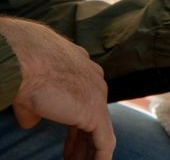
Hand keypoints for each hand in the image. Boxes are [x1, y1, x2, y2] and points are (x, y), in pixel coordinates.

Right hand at [0, 18, 114, 159]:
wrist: (25, 60)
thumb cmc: (24, 69)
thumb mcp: (30, 91)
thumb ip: (36, 108)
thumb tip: (31, 122)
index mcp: (82, 71)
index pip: (84, 104)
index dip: (77, 129)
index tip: (70, 146)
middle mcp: (94, 81)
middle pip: (94, 118)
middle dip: (83, 143)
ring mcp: (97, 95)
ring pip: (101, 131)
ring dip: (90, 153)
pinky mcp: (95, 112)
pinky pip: (104, 141)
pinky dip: (100, 157)